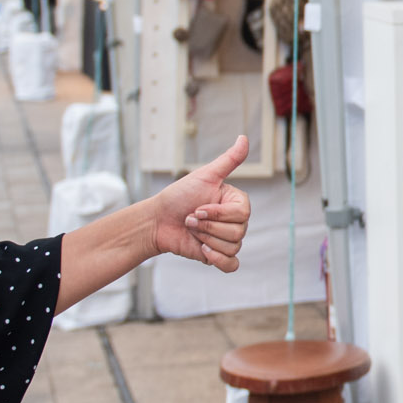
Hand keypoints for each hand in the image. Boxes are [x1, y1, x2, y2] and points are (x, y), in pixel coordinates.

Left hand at [151, 137, 252, 270]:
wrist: (157, 221)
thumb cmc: (178, 196)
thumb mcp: (205, 176)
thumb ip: (229, 160)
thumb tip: (244, 138)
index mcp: (235, 202)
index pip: (242, 214)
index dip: (218, 214)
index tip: (199, 207)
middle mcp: (235, 221)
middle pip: (238, 232)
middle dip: (208, 227)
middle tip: (191, 219)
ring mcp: (227, 239)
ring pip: (233, 247)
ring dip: (207, 240)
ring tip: (192, 230)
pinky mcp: (218, 256)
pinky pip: (232, 265)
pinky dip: (219, 260)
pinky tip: (204, 251)